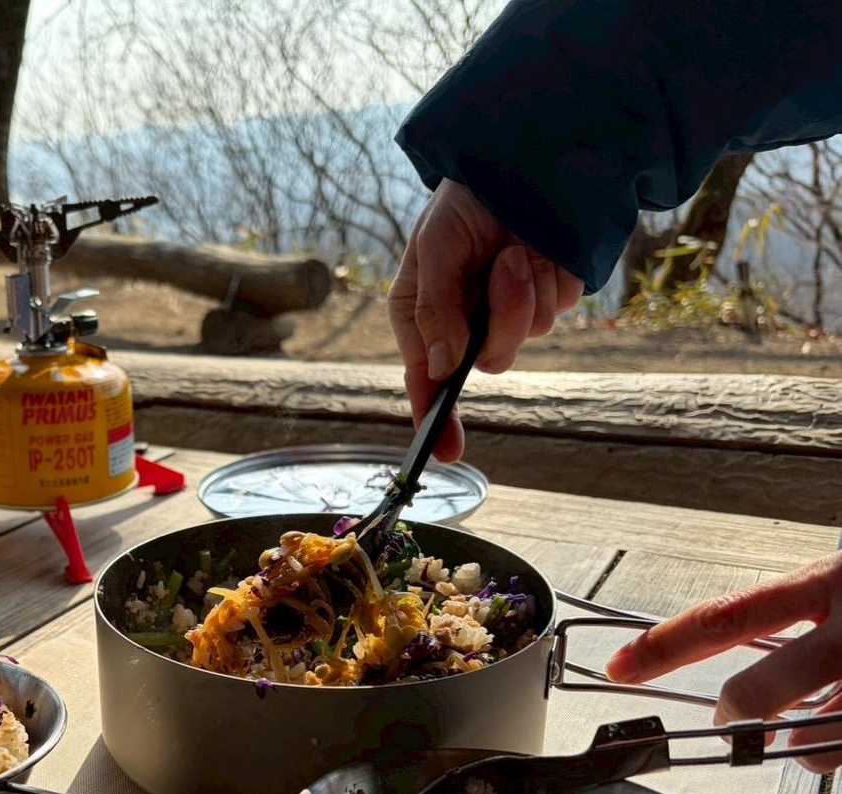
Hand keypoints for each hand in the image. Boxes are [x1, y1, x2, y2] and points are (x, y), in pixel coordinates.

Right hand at [388, 179, 583, 461]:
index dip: (434, 419)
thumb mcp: (435, 244)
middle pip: (488, 359)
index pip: (427, 380)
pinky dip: (552, 278)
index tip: (445, 452)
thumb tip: (446, 369)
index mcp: (425, 315)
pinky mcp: (548, 295)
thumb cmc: (467, 196)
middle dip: (503, 318)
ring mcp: (510, 311)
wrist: (527, 154)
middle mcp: (466, 321)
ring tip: (520, 243)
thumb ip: (435, 306)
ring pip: (528, 335)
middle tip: (506, 265)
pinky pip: (556, 308)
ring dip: (528, 289)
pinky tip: (542, 246)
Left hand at [606, 552, 841, 772]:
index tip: (619, 667)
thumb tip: (740, 657)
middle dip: (731, 716)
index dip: (664, 647)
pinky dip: (836, 746)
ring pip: (817, 735)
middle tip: (727, 721)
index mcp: (822, 582)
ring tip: (806, 737)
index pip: (724, 617)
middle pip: (756, 691)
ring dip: (802, 748)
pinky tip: (839, 726)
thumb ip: (797, 611)